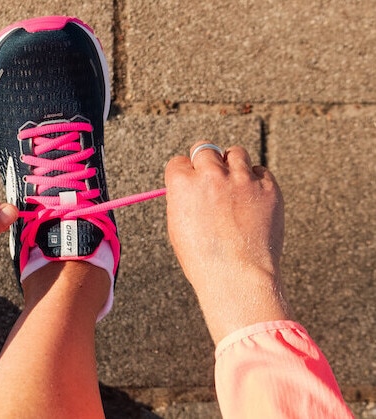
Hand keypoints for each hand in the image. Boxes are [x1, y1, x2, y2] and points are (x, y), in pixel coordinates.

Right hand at [165, 142, 290, 343]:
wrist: (237, 276)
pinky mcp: (267, 186)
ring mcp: (241, 178)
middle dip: (206, 161)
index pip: (179, 161)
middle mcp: (210, 174)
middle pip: (205, 149)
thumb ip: (183, 200)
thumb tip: (190, 187)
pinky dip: (256, 181)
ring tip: (234, 185)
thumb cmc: (203, 259)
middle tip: (212, 176)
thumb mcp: (178, 227)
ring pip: (235, 153)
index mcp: (182, 184)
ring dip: (232, 165)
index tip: (190, 182)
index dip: (185, 173)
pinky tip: (252, 200)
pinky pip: (260, 171)